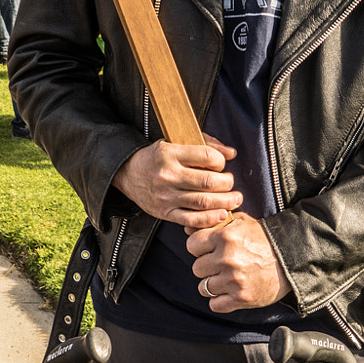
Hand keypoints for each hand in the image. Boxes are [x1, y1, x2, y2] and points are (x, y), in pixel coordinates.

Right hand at [112, 139, 240, 231]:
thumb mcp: (176, 142)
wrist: (128, 174)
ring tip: (235, 200)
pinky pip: (191, 219)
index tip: (222, 165)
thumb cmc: (157, 158)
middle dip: (227, 183)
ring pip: (202, 202)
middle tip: (231, 184)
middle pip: (208, 182)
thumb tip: (231, 153)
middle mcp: (167, 175)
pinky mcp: (165, 212)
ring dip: (225, 202)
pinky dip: (209, 219)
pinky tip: (221, 214)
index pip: (206, 156)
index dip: (221, 161)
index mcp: (170, 153)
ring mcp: (166, 196)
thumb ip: (205, 144)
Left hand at [188, 215, 291, 311]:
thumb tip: (187, 228)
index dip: (199, 248)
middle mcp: (227, 259)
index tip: (209, 250)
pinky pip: (215, 304)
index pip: (192, 245)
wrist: (290, 260)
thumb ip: (214, 223)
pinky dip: (220, 301)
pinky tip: (230, 292)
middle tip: (221, 265)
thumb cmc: (262, 240)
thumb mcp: (241, 222)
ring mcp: (233, 280)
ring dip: (212, 285)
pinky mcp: (241, 298)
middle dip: (206, 267)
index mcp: (225, 237)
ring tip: (226, 279)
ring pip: (203, 287)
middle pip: (197, 268)